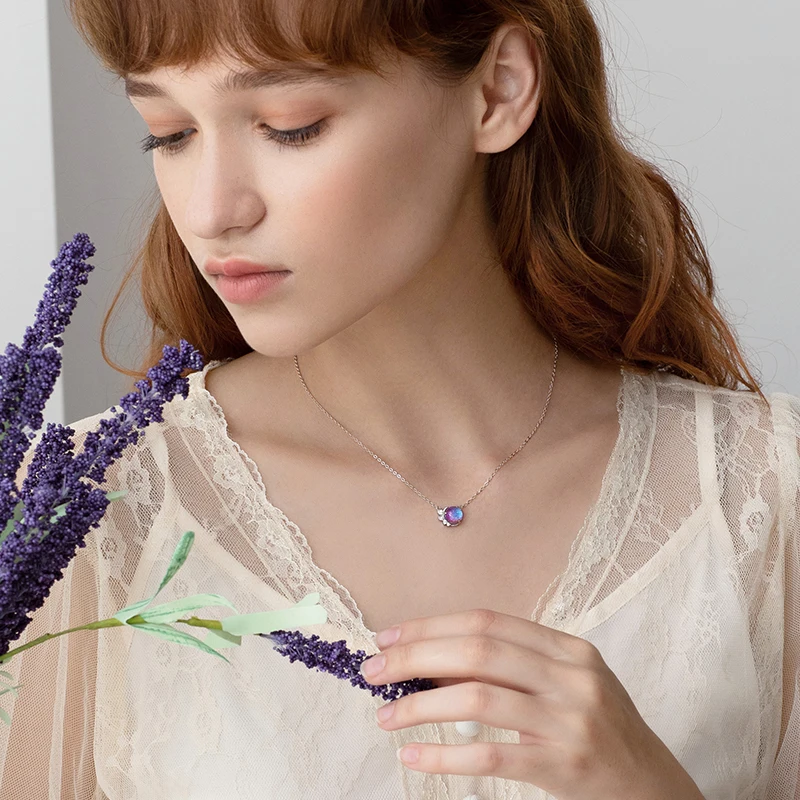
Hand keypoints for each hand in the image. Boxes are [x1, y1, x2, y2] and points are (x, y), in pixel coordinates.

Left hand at [360, 608, 704, 799]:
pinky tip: (415, 757)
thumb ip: (512, 667)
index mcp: (568, 647)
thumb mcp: (565, 683)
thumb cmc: (598, 728)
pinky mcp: (563, 765)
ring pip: (478, 699)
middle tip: (375, 671)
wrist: (652, 785)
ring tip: (387, 716)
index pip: (486, 622)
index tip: (389, 637)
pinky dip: (445, 755)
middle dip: (417, 656)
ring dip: (422, 705)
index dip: (432, 626)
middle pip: (478, 651)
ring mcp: (570, 720)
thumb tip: (432, 662)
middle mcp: (571, 675)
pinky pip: (491, 756)